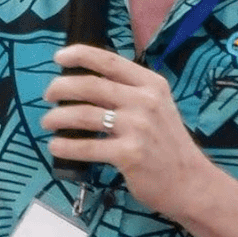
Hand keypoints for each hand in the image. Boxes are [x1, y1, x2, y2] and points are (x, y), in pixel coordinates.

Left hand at [40, 44, 215, 218]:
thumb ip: (130, 92)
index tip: (58, 57)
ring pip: (84, 115)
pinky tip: (56, 146)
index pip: (109, 61)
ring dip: (58, 117)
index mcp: (151, 84)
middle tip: (48, 95)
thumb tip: (86, 83)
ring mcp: (137, 127)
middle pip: (91, 85)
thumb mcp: (158, 107)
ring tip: (46, 122)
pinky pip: (87, 146)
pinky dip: (66, 146)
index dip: (80, 55)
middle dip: (61, 87)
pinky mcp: (129, 154)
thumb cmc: (168, 144)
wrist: (190, 182)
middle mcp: (145, 101)